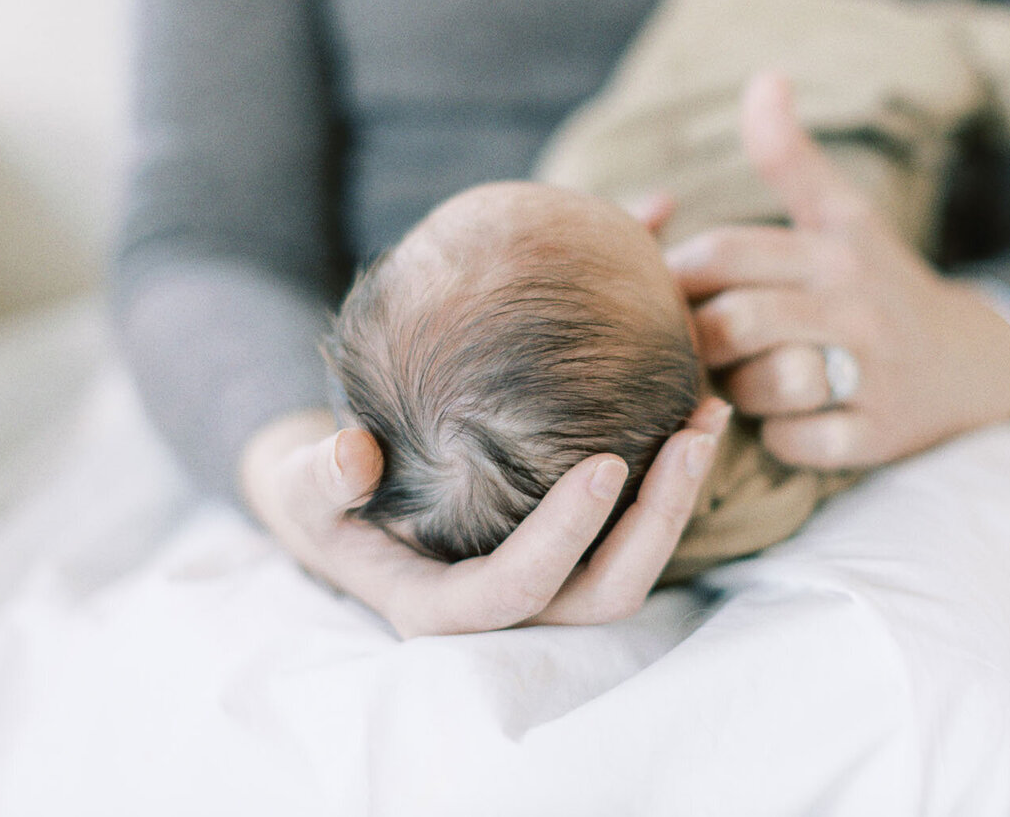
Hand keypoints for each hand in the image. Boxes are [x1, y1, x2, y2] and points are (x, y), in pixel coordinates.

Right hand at [240, 398, 729, 636]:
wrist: (345, 502)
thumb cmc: (320, 495)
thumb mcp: (298, 483)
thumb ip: (315, 473)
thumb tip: (352, 456)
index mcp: (440, 606)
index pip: (518, 589)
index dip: (567, 535)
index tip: (608, 461)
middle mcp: (508, 608)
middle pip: (604, 593)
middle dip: (660, 521)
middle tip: (693, 432)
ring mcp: (550, 582)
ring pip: (635, 567)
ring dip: (683, 497)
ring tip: (712, 411)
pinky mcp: (576, 548)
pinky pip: (637, 529)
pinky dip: (672, 476)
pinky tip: (696, 401)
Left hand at [664, 72, 1009, 469]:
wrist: (972, 363)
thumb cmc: (880, 283)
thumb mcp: (843, 215)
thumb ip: (789, 156)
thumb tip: (764, 77)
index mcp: (833, 249)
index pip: (726, 252)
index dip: (681, 272)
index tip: (671, 286)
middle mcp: (855, 307)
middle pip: (736, 323)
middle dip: (700, 337)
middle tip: (695, 340)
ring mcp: (871, 374)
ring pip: (764, 386)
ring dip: (738, 390)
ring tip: (741, 377)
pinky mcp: (880, 434)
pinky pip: (798, 442)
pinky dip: (780, 437)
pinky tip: (785, 419)